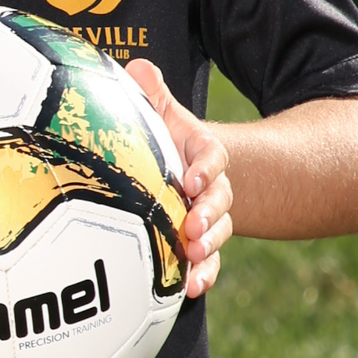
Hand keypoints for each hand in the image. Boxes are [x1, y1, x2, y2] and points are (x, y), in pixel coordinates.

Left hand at [125, 58, 230, 299]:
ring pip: (216, 233)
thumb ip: (153, 96)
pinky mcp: (200, 244)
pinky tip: (191, 289)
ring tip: (191, 258)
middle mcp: (212, 187)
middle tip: (192, 226)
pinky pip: (207, 262)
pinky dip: (202, 275)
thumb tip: (138, 68)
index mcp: (202, 153)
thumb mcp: (160, 115)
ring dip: (206, 247)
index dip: (205, 169)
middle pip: (219, 199)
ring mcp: (208, 218)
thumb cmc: (164, 142)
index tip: (190, 180)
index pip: (212, 156)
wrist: (180, 173)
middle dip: (208, 214)